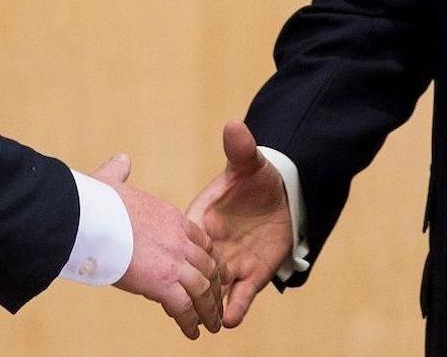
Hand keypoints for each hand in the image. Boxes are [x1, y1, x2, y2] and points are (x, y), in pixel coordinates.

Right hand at [92, 153, 223, 338]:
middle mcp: (178, 238)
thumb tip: (121, 161)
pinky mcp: (162, 282)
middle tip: (216, 304)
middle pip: (208, 265)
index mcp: (170, 216)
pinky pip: (184, 307)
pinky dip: (190, 322)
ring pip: (202, 289)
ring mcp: (173, 260)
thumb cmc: (93, 200)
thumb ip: (120, 172)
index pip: (201, 240)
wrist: (87, 215)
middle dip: (215, 287)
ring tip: (210, 326)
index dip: (208, 258)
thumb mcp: (113, 180)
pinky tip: (191, 332)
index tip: (210, 272)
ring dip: (208, 310)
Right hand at [186, 120, 293, 327]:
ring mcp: (230, 264)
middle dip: (187, 287)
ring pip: (213, 289)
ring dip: (207, 306)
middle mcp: (212, 246)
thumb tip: (234, 125)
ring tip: (203, 322)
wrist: (282, 200)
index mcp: (201, 219)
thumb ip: (240, 149)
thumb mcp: (248, 164)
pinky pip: (241, 296)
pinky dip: (236, 308)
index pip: (186, 237)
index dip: (175, 249)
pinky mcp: (251, 276)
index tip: (164, 262)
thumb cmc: (256, 180)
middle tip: (178, 306)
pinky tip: (230, 321)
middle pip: (194, 269)